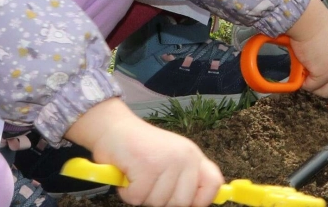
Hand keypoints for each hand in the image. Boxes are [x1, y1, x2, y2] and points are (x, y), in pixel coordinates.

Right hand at [67, 98, 222, 206]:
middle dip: (160, 200)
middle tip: (149, 184)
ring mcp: (167, 161)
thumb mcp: (170, 159)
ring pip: (157, 202)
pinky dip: (127, 192)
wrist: (114, 128)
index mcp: (193, 156)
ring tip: (137, 175)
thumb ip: (184, 178)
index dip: (200, 201)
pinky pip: (137, 198)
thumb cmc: (140, 149)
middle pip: (182, 202)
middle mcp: (185, 157)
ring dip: (141, 195)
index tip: (185, 204)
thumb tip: (192, 203)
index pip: (213, 184)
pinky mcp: (147, 166)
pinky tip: (127, 173)